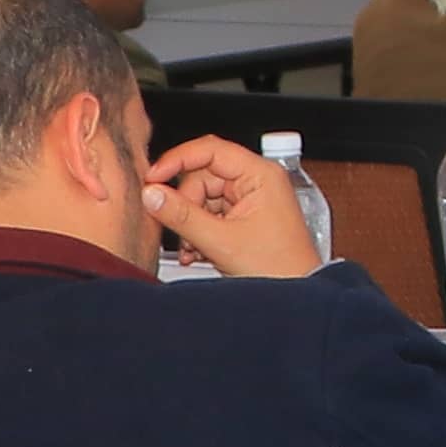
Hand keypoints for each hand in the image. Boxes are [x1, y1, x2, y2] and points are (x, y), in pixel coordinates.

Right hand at [143, 134, 326, 282]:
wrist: (294, 297)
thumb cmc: (278, 268)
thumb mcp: (220, 241)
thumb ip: (181, 216)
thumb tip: (151, 194)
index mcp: (260, 174)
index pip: (210, 150)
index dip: (176, 160)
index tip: (152, 179)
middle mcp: (256, 181)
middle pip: (201, 177)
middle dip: (185, 206)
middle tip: (183, 232)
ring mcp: (249, 199)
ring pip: (201, 198)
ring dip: (190, 224)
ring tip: (195, 248)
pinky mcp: (243, 217)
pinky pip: (208, 213)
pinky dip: (198, 231)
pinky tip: (198, 251)